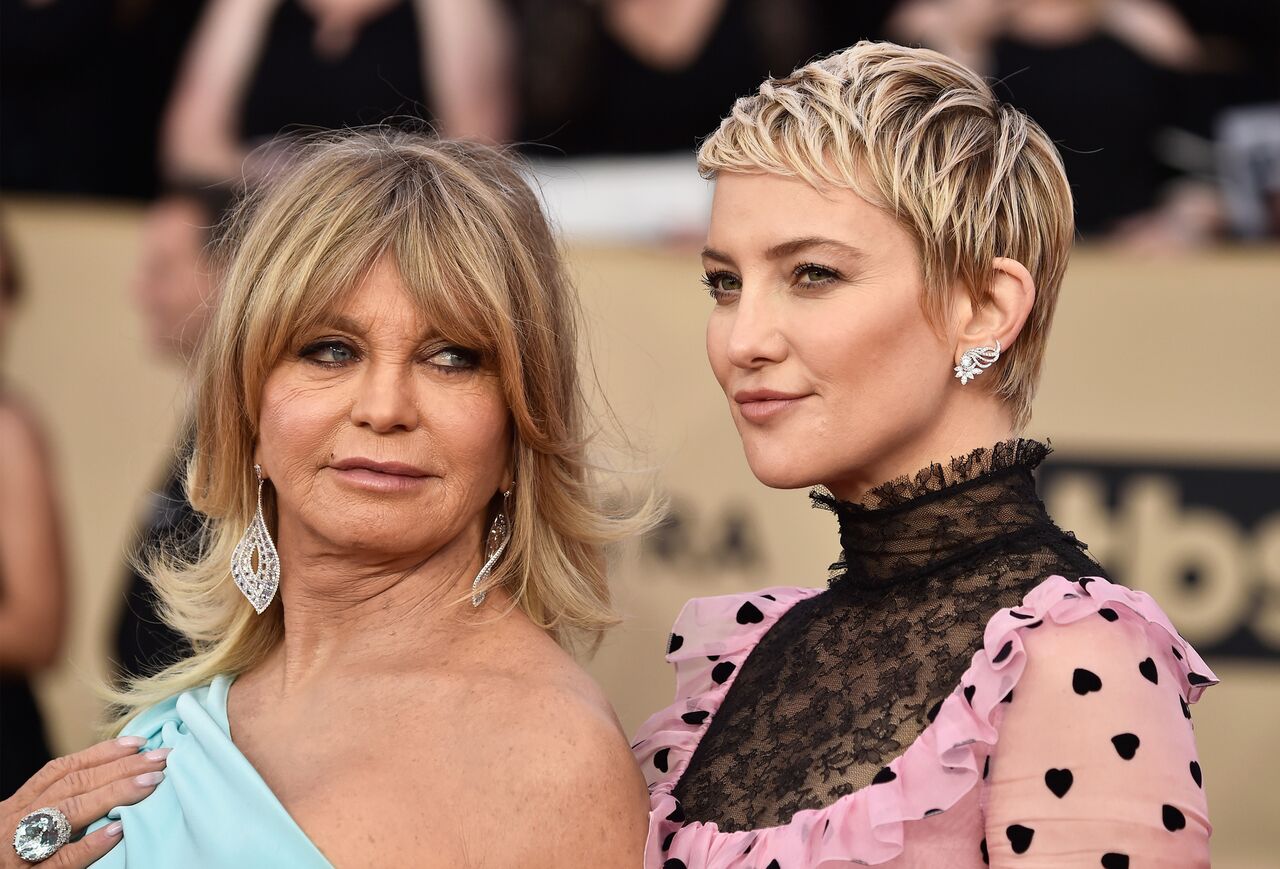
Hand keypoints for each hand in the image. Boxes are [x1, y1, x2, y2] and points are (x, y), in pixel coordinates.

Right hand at [1, 737, 168, 867]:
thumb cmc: (10, 858)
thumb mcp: (25, 825)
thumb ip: (57, 805)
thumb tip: (110, 780)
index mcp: (16, 807)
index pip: (60, 770)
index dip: (100, 753)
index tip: (139, 743)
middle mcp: (16, 822)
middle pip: (72, 785)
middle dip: (120, 768)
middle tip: (160, 758)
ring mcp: (20, 851)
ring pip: (68, 813)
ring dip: (113, 794)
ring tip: (150, 782)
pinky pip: (62, 859)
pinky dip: (90, 844)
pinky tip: (119, 830)